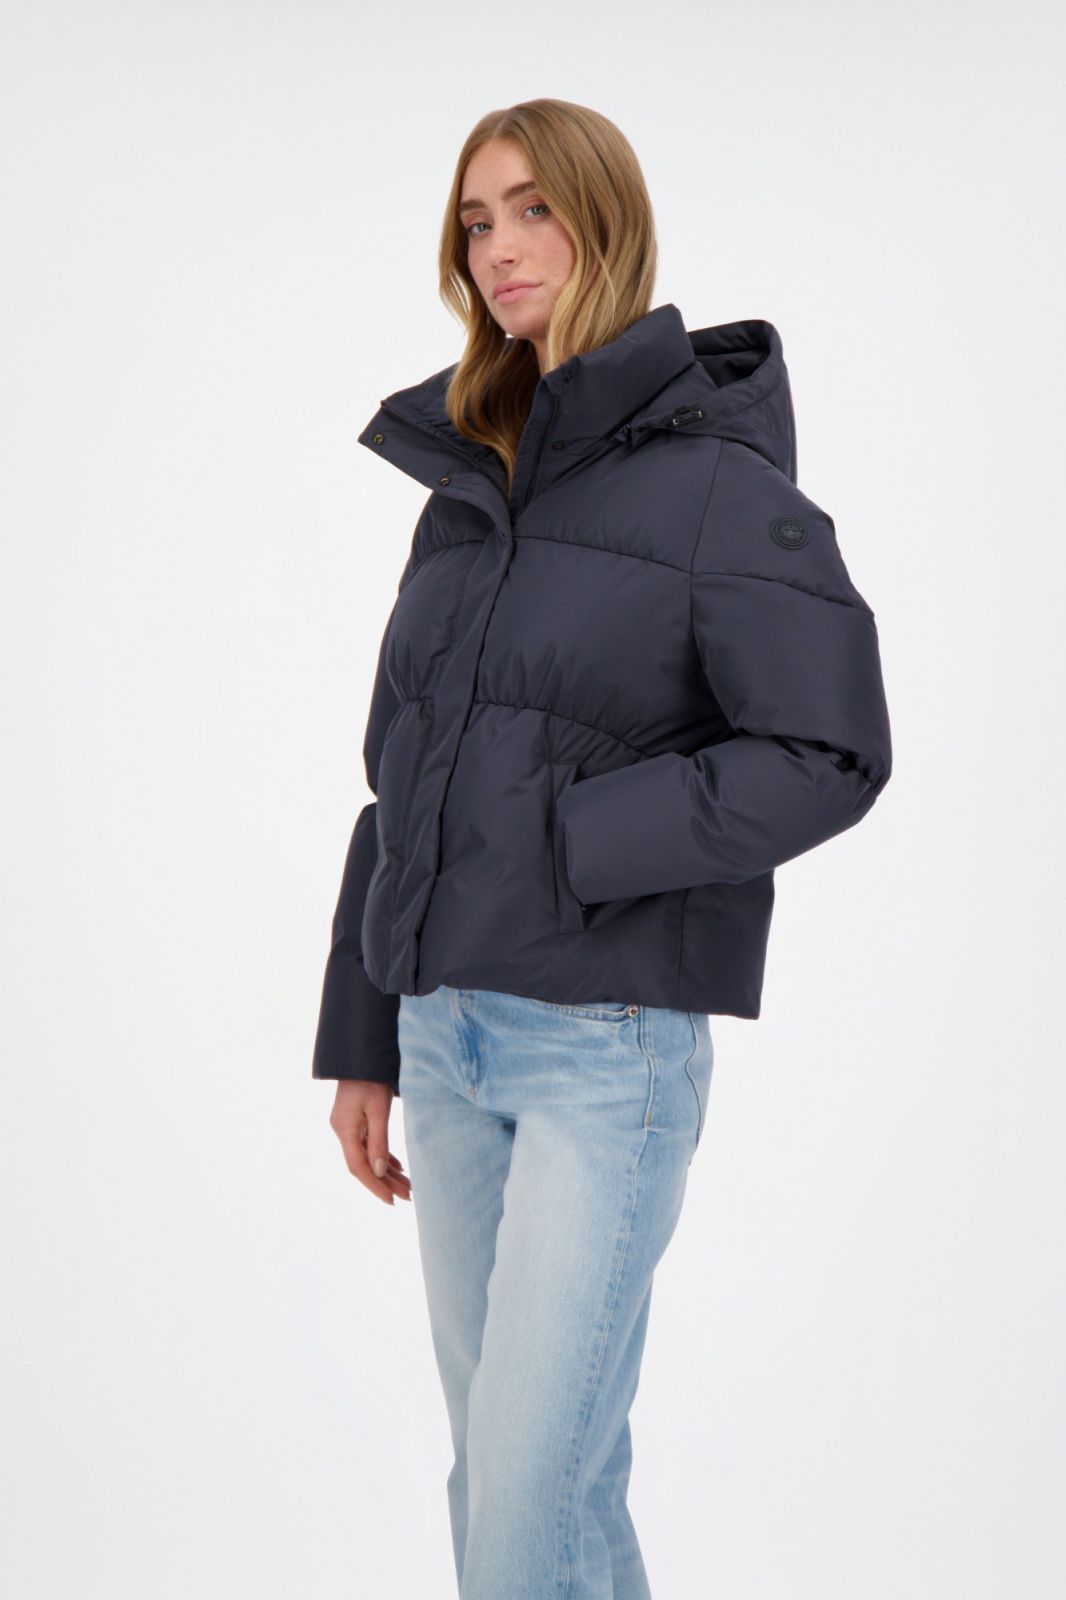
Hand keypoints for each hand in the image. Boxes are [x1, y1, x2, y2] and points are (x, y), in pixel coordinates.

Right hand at [329, 1080, 411, 1205]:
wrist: (361, 1056)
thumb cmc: (371, 1079)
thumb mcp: (378, 1110)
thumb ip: (379, 1141)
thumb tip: (380, 1172)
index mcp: (345, 1130)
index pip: (359, 1167)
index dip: (375, 1186)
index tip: (392, 1201)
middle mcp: (343, 1131)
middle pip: (363, 1165)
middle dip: (385, 1182)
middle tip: (408, 1196)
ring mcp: (348, 1126)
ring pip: (367, 1157)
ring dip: (386, 1172)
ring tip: (408, 1186)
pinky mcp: (355, 1121)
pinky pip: (368, 1145)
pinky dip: (383, 1157)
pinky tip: (397, 1167)